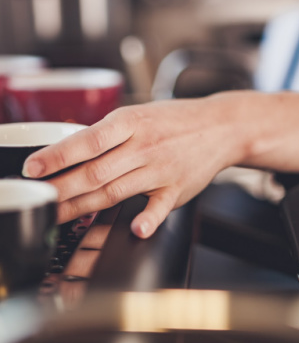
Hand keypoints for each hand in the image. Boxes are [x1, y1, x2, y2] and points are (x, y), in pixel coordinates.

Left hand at [23, 98, 242, 237]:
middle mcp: (145, 145)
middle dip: (61, 188)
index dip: (58, 155)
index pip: (88, 140)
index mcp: (132, 122)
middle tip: (38, 199)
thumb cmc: (176, 120)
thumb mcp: (140, 114)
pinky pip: (160, 206)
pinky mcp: (177, 188)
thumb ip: (109, 133)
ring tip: (58, 215)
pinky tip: (136, 228)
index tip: (34, 168)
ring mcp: (162, 168)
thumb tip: (71, 152)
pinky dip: (149, 218)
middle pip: (96, 171)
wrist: (220, 126)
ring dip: (83, 206)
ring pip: (116, 191)